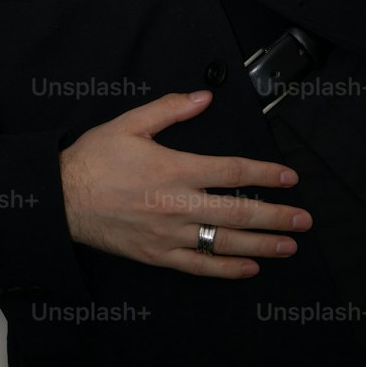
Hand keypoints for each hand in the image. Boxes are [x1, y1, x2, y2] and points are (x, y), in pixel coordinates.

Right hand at [59, 90, 310, 278]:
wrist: (61, 198)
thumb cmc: (95, 158)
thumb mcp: (130, 123)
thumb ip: (170, 110)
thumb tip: (203, 97)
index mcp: (175, 169)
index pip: (232, 173)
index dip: (265, 175)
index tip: (290, 178)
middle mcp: (178, 204)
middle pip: (238, 213)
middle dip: (276, 216)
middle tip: (304, 220)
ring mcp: (169, 234)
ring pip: (225, 243)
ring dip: (262, 244)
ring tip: (289, 245)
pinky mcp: (157, 255)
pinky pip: (199, 266)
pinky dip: (227, 269)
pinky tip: (250, 267)